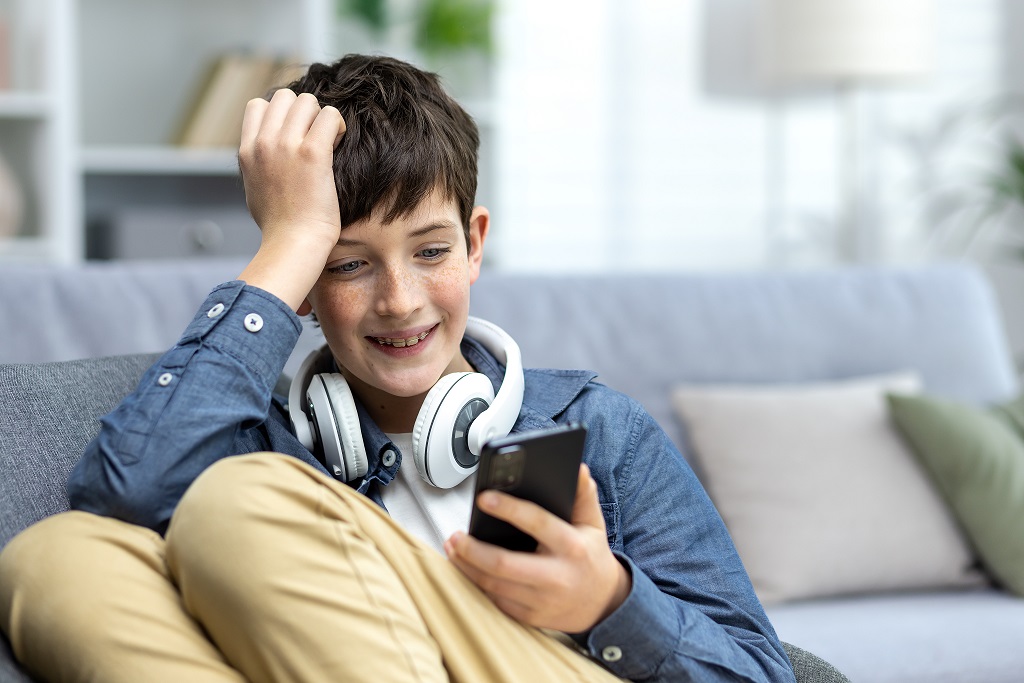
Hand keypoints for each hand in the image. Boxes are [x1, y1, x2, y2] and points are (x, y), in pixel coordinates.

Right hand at [236, 89, 345, 310]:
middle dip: (304, 111)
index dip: (280, 113)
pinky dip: (338, 125)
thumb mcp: (254, 189)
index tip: (295, 133)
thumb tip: (263, 158)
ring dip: (322, 117)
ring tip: (329, 141)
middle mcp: (263, 143)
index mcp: (247, 151)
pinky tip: (339, 144)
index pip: (258, 105)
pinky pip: (330, 116)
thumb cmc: (279, 225)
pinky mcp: (312, 153)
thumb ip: (257, 165)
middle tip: (316, 136)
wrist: (293, 243)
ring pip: (308, 101)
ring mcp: (286, 145)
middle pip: (284, 97)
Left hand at [445, 464, 631, 632]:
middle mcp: (556, 576)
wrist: (603, 605)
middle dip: (473, 549)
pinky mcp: (529, 616)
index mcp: (572, 547)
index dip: (508, 509)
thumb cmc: (591, 557)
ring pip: (493, 585)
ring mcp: (541, 601)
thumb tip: (578, 468)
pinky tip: (466, 567)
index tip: (484, 498)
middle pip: (503, 564)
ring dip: (467, 566)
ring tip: (453, 547)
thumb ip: (584, 495)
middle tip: (455, 535)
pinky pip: (495, 600)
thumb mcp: (593, 524)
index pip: (537, 523)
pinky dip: (477, 582)